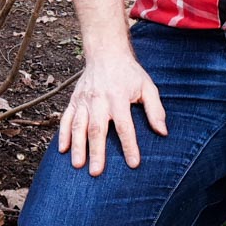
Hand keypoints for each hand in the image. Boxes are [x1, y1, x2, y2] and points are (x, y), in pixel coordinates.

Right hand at [58, 49, 167, 174]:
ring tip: (77, 165)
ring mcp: (84, 100)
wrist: (105, 52)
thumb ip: (156, 110)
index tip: (133, 163)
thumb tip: (162, 132)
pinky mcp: (74, 100)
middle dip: (96, 152)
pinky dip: (63, 134)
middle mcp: (99, 100)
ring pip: (78, 126)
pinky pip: (66, 118)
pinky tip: (62, 150)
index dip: (129, 145)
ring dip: (77, 146)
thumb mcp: (148, 87)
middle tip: (96, 172)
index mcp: (118, 98)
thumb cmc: (129, 73)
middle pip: (97, 129)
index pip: (125, 126)